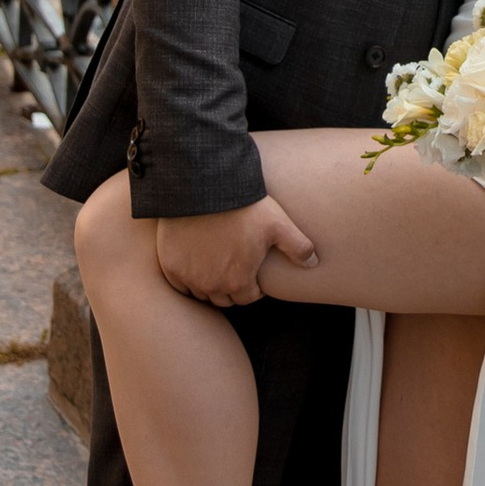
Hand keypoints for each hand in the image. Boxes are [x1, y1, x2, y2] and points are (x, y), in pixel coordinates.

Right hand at [155, 196, 317, 308]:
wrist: (203, 187)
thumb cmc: (243, 206)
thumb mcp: (278, 224)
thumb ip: (299, 247)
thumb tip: (314, 263)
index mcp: (238, 282)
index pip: (247, 297)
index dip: (252, 285)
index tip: (251, 268)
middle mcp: (211, 286)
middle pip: (224, 298)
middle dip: (231, 286)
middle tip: (234, 264)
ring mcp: (188, 277)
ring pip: (201, 292)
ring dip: (209, 283)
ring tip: (216, 262)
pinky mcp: (170, 266)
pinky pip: (180, 283)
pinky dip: (187, 276)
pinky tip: (196, 260)